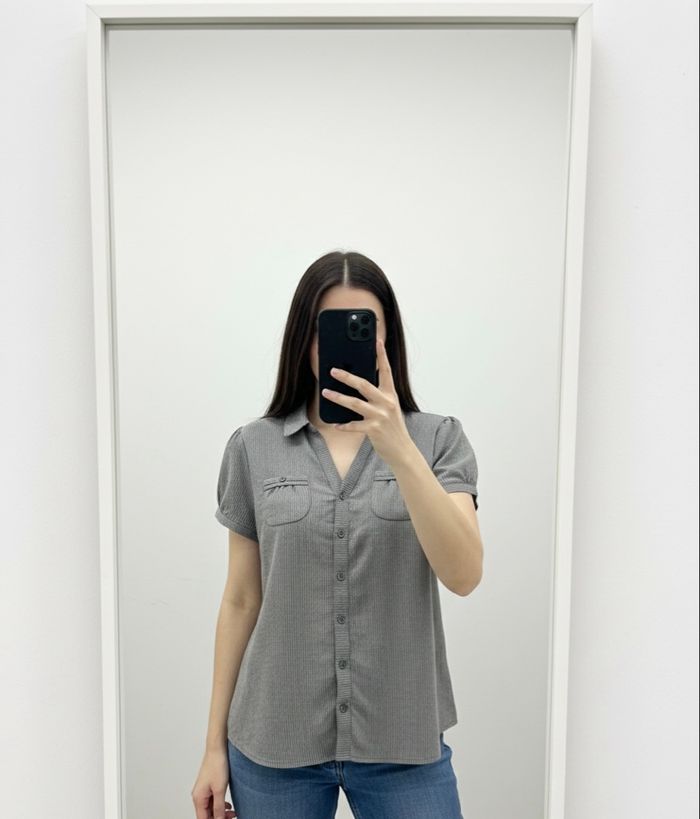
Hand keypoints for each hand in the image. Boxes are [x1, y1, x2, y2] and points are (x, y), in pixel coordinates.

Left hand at [321, 337, 413, 467]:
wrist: (403, 450)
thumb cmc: (393, 428)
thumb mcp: (389, 408)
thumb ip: (378, 396)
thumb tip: (358, 385)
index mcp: (391, 395)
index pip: (386, 371)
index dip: (382, 355)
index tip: (377, 341)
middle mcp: (386, 403)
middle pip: (364, 385)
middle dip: (347, 376)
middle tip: (333, 370)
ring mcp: (380, 416)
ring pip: (355, 403)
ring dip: (338, 397)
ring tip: (326, 392)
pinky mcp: (374, 429)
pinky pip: (354, 425)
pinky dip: (343, 425)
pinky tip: (335, 423)